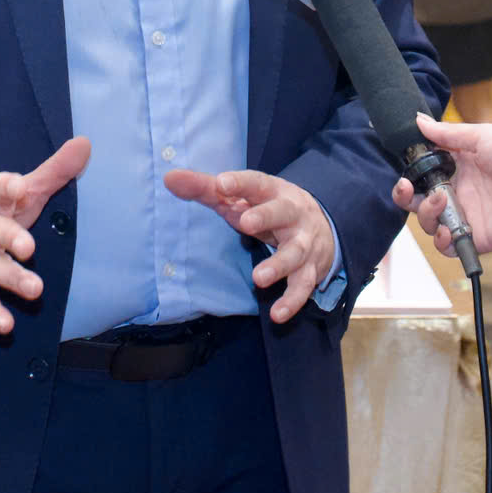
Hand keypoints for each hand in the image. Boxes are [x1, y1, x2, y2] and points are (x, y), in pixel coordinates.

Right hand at [0, 137, 90, 335]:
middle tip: (29, 247)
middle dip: (8, 238)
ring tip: (35, 290)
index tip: (20, 187)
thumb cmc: (0, 211)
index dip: (7, 187)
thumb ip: (54, 171)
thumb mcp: (24, 191)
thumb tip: (85, 144)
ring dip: (11, 278)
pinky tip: (6, 324)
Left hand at [164, 168, 335, 324]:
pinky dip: (292, 301)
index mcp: (272, 191)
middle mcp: (292, 214)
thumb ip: (204, 189)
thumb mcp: (239, 198)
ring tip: (258, 279)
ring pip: (294, 252)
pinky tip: (277, 314)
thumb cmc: (267, 209)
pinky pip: (303, 285)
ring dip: (278, 265)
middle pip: (281, 212)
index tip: (221, 183)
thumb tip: (169, 178)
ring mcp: (303, 242)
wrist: (322, 228)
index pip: (256, 183)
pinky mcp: (310, 269)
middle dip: (265, 217)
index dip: (239, 183)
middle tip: (245, 224)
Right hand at [391, 117, 491, 258]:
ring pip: (428, 222)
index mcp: (459, 166)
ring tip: (440, 202)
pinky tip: (446, 230)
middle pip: (418, 199)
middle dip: (404, 195)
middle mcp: (459, 191)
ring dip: (425, 213)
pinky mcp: (475, 236)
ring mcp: (466, 215)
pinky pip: (447, 246)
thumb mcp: (481, 135)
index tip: (405, 166)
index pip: (423, 172)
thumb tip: (419, 121)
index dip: (410, 172)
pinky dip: (441, 241)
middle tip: (404, 187)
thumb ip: (446, 133)